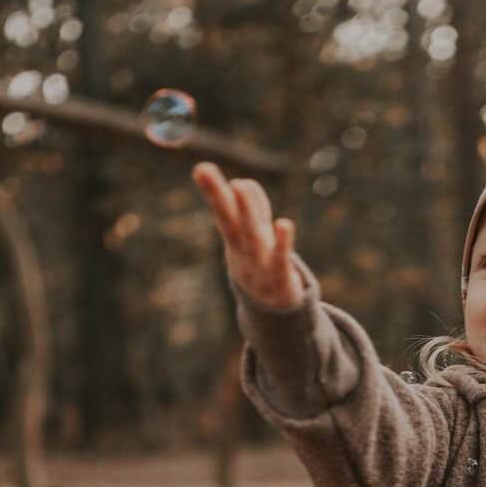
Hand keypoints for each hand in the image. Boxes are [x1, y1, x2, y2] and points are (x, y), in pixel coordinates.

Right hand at [192, 160, 304, 307]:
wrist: (276, 318)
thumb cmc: (263, 271)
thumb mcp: (255, 241)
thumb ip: (253, 212)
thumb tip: (243, 182)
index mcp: (237, 241)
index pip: (223, 213)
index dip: (213, 191)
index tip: (202, 168)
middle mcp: (244, 251)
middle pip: (230, 222)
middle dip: (218, 196)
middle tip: (203, 169)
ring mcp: (260, 265)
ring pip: (251, 236)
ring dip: (246, 211)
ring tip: (239, 186)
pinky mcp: (281, 277)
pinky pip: (281, 258)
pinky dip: (282, 242)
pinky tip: (284, 223)